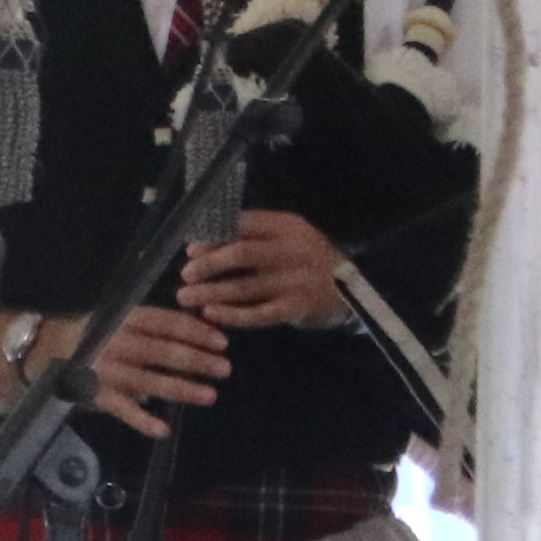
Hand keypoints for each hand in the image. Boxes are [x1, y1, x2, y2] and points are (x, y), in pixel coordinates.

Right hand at [62, 301, 231, 435]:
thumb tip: (208, 329)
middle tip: (225, 369)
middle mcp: (113, 342)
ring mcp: (103, 369)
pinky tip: (163, 430)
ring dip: (180, 388)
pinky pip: (121, 409)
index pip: (164, 323)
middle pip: (160, 350)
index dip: (195, 331)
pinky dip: (141, 421)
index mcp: (124, 319)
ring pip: (146, 380)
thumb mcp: (124, 321)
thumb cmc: (101, 335)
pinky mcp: (94, 394)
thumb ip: (158, 326)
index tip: (222, 342)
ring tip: (210, 396)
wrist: (47, 349)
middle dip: (195, 360)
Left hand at [174, 209, 351, 333]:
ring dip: (210, 292)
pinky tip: (211, 314)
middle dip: (208, 264)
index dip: (212, 237)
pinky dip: (231, 314)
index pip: (243, 225)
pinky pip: (256, 313)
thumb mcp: (288, 239)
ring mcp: (296, 281)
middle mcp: (293, 251)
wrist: (355, 291)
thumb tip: (198, 247)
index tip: (191, 250)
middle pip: (241, 254)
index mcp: (288, 227)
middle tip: (185, 275)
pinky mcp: (297, 308)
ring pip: (244, 287)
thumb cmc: (309, 262)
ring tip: (185, 297)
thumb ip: (251, 237)